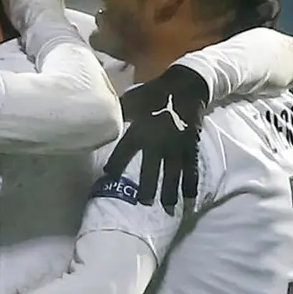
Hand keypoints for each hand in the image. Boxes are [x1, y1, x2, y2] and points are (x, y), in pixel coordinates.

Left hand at [105, 65, 210, 211]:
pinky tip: (190, 197)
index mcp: (142, 129)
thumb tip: (100, 115)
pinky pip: (192, 167)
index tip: (108, 176)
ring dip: (170, 190)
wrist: (187, 85)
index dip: (116, 163)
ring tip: (167, 208)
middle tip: (143, 203)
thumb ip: (120, 111)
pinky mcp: (191, 145)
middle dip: (147, 186)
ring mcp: (177, 145)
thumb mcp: (134, 99)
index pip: (125, 149)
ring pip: (173, 171)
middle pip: (152, 167)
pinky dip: (191, 182)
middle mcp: (160, 140)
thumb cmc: (156, 92)